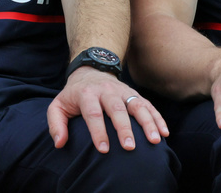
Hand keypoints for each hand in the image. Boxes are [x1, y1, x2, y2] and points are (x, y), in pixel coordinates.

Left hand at [47, 66, 167, 151]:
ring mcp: (123, 91)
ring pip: (137, 105)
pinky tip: (165, 133)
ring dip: (147, 123)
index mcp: (86, 93)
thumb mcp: (59, 105)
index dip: (98, 131)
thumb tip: (60, 143)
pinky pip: (149, 105)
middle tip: (129, 147)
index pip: (92, 113)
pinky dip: (158, 118)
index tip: (103, 150)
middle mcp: (106, 91)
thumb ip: (55, 123)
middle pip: (116, 109)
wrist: (90, 71)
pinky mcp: (135, 94)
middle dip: (123, 129)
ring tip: (155, 141)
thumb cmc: (74, 95)